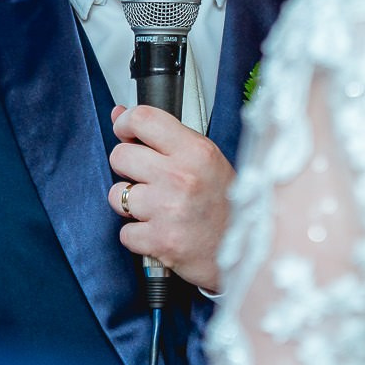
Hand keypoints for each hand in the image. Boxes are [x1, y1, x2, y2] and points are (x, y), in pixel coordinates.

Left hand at [109, 104, 232, 293]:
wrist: (247, 251)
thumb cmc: (225, 205)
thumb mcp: (205, 159)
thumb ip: (164, 135)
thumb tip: (120, 113)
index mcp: (196, 151)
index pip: (143, 119)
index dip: (126, 123)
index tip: (125, 131)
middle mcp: (181, 177)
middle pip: (120, 156)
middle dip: (127, 168)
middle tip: (146, 178)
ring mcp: (168, 210)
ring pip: (117, 195)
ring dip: (131, 204)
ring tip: (156, 208)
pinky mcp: (160, 241)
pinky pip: (125, 232)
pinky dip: (138, 236)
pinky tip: (159, 231)